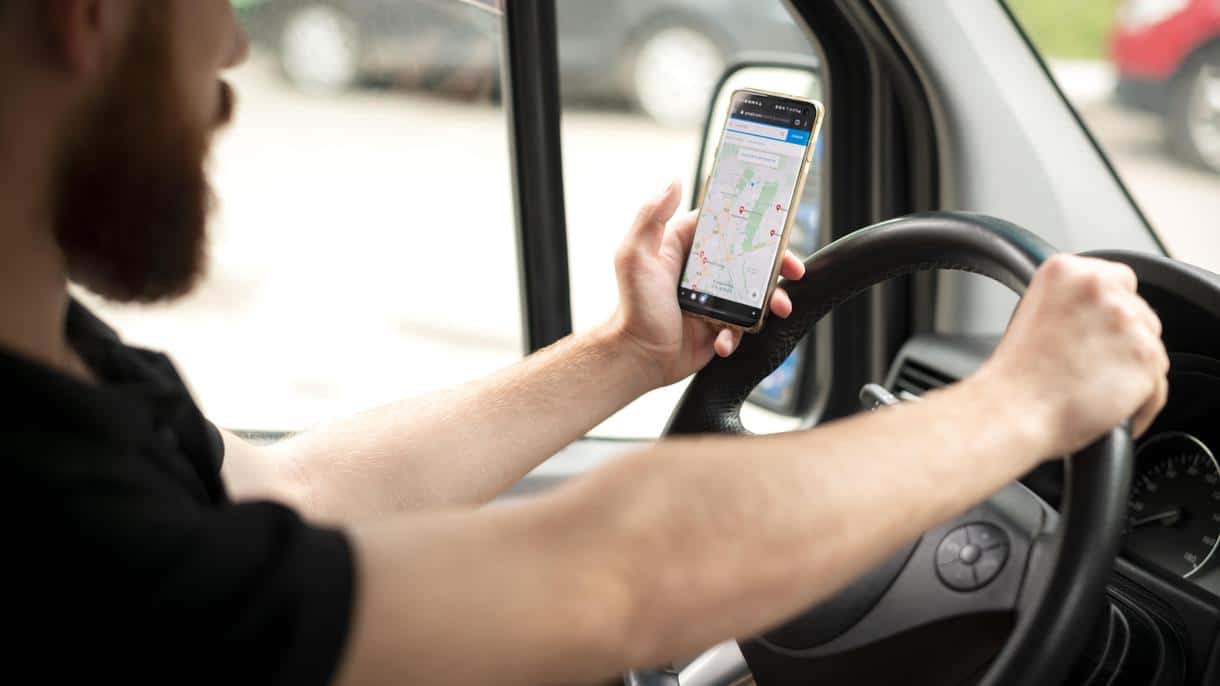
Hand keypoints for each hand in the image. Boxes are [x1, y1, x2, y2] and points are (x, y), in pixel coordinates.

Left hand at [608, 179, 805, 387]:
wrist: (638, 357)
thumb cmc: (633, 305)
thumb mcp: (636, 254)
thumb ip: (652, 215)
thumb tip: (673, 180)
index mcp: (687, 246)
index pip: (728, 225)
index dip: (755, 222)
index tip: (778, 224)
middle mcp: (705, 269)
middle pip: (751, 257)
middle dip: (777, 264)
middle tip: (793, 270)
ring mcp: (716, 298)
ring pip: (756, 292)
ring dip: (771, 300)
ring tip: (778, 308)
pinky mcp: (721, 325)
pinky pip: (743, 326)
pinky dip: (739, 334)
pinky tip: (725, 340)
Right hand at [975, 254, 1168, 459]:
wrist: (1015, 410)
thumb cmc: (1015, 375)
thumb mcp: (1033, 313)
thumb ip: (1073, 300)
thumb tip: (1100, 315)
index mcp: (1067, 270)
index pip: (1117, 279)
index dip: (1107, 310)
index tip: (1094, 331)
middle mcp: (1101, 288)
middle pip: (1138, 312)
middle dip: (1121, 340)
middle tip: (1088, 365)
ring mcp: (1128, 321)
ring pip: (1149, 347)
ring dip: (1130, 369)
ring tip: (1094, 389)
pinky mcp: (1147, 358)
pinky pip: (1157, 384)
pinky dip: (1139, 402)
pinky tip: (1107, 408)